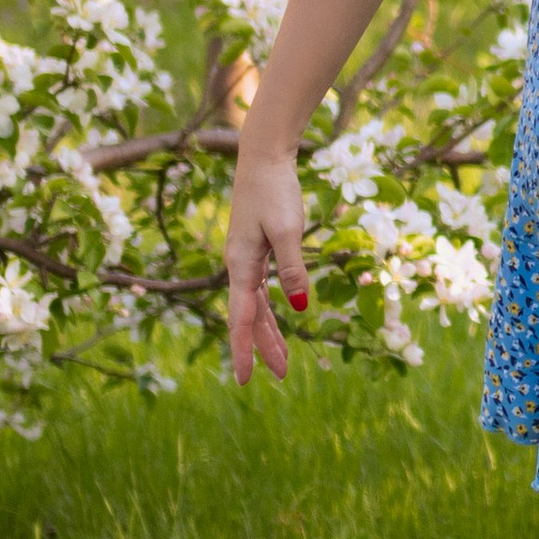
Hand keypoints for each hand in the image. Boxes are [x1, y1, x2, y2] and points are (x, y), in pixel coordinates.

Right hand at [225, 138, 308, 384]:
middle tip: (278, 376)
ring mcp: (246, 258)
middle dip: (263, 347)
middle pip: (250, 317)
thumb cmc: (275, 191)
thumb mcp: (288, 231)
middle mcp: (239, 266)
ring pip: (256, 305)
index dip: (243, 351)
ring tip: (282, 360)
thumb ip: (293, 269)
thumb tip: (299, 306)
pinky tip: (280, 317)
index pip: (241, 319)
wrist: (264, 158)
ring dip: (268, 332)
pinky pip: (260, 289)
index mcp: (241, 266)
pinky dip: (269, 309)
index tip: (245, 380)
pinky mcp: (256, 249)